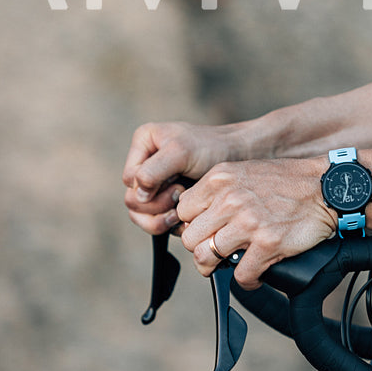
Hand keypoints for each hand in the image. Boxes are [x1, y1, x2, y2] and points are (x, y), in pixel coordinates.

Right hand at [123, 120, 254, 234]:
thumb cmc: (214, 148)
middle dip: (157, 205)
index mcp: (144, 145)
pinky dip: (170, 225)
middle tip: (180, 196)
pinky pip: (157, 223)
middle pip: (133, 201)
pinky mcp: (168, 202)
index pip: (130, 179)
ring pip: (142, 216)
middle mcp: (146, 165)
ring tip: (182, 212)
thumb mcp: (181, 152)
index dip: (149, 188)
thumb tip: (138, 196)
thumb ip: (153, 171)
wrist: (241, 156)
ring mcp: (156, 186)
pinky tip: (187, 219)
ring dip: (161, 219)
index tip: (177, 183)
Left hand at [176, 159, 337, 287]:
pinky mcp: (267, 243)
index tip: (206, 231)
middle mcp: (230, 199)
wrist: (327, 187)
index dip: (193, 224)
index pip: (182, 211)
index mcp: (220, 179)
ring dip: (218, 266)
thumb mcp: (244, 172)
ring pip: (206, 258)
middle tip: (217, 250)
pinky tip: (256, 272)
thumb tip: (197, 219)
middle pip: (189, 238)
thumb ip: (218, 192)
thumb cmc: (288, 182)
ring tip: (232, 262)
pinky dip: (248, 280)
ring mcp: (248, 222)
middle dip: (201, 248)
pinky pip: (241, 275)